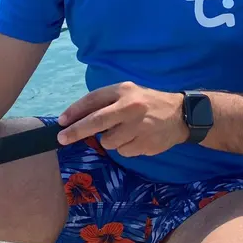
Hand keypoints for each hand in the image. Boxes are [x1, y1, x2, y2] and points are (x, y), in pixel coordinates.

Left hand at [57, 82, 188, 156]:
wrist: (181, 115)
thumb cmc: (149, 102)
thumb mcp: (130, 94)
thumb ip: (107, 103)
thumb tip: (77, 118)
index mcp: (125, 91)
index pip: (94, 100)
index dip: (75, 111)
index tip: (61, 122)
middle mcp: (131, 107)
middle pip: (96, 122)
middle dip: (76, 131)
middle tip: (62, 138)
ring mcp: (139, 127)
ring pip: (109, 141)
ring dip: (111, 140)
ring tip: (127, 131)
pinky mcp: (145, 143)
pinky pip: (124, 152)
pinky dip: (126, 147)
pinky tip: (138, 138)